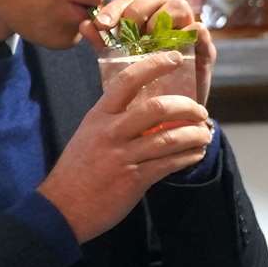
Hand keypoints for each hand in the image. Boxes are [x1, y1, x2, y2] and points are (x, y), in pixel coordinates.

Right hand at [38, 51, 212, 242]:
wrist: (62, 208)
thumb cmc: (78, 170)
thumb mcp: (89, 134)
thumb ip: (114, 120)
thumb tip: (145, 108)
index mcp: (99, 116)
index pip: (127, 80)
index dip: (153, 65)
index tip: (174, 58)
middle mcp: (111, 132)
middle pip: (157, 108)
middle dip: (186, 107)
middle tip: (200, 111)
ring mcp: (123, 156)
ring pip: (169, 138)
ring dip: (194, 135)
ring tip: (205, 134)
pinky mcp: (134, 179)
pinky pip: (169, 164)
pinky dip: (188, 157)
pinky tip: (196, 154)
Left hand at [83, 0, 217, 108]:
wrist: (165, 122)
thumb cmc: (140, 90)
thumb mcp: (117, 66)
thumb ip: (103, 45)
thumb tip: (85, 24)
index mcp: (144, 19)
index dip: (116, 7)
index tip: (102, 24)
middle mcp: (166, 21)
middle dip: (138, 9)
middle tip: (127, 32)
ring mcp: (186, 33)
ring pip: (179, 5)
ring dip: (161, 18)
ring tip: (149, 42)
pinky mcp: (204, 49)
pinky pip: (200, 29)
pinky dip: (187, 33)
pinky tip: (170, 50)